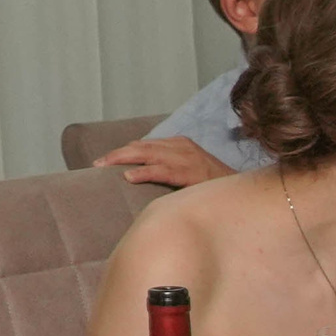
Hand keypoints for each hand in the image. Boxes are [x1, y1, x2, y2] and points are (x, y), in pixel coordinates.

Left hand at [95, 136, 231, 187]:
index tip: (103, 160)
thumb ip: (168, 169)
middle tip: (96, 163)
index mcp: (180, 144)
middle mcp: (182, 147)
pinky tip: (128, 177)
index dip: (123, 151)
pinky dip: (144, 172)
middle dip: (117, 154)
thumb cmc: (211, 186)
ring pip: (148, 154)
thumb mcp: (188, 171)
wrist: (240, 191)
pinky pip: (162, 171)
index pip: (145, 144)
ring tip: (103, 165)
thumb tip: (141, 176)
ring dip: (123, 159)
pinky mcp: (191, 172)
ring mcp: (187, 158)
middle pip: (142, 146)